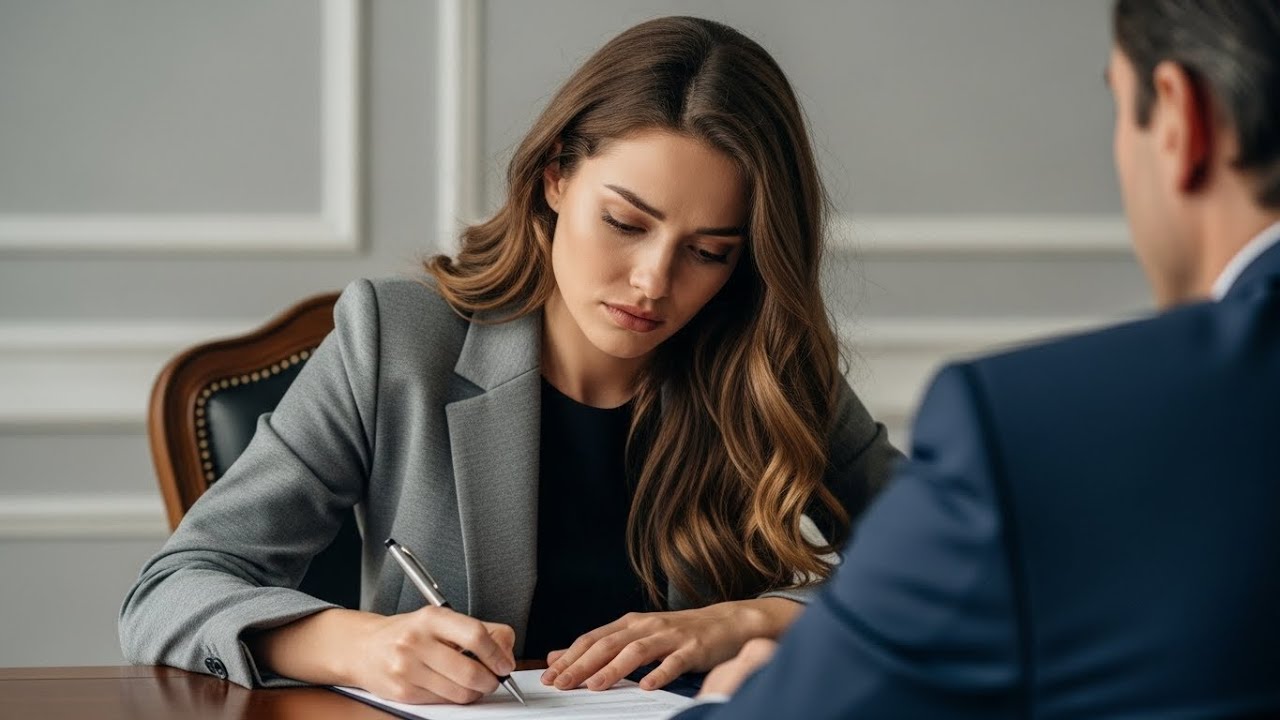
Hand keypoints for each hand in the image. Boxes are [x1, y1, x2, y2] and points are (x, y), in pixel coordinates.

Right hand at [348, 606, 515, 703]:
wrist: (364, 648)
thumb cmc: (409, 632)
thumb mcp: (441, 619)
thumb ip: (480, 630)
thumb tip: (506, 652)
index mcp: (431, 618)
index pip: (475, 635)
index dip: (497, 654)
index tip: (505, 664)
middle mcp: (416, 641)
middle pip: (470, 671)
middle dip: (491, 680)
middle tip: (494, 679)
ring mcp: (407, 668)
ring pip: (459, 692)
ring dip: (475, 692)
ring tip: (473, 683)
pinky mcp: (403, 692)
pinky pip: (442, 702)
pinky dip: (454, 698)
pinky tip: (450, 686)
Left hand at [539, 598, 798, 691]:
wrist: (727, 622)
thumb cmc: (679, 633)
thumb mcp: (636, 635)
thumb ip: (600, 645)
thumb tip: (557, 655)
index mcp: (630, 623)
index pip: (592, 639)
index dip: (569, 656)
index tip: (549, 676)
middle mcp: (647, 626)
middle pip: (608, 644)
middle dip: (582, 664)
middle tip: (561, 683)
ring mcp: (670, 636)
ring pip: (637, 651)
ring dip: (613, 668)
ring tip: (594, 685)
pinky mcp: (693, 648)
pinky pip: (675, 662)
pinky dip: (660, 673)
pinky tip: (648, 686)